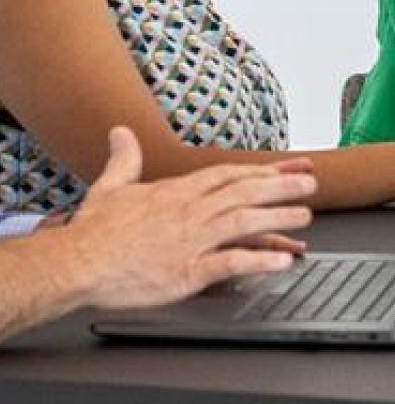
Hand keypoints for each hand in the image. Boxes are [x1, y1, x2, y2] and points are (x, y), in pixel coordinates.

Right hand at [68, 127, 315, 309]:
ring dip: (279, 219)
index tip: (290, 167)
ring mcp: (192, 240)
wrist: (74, 265)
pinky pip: (231, 263)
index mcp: (178, 191)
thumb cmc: (92, 232)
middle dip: (283, 187)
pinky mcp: (188, 270)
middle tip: (312, 185)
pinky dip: (258, 261)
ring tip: (306, 218)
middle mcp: (191, 211)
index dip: (266, 169)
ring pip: (246, 221)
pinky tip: (281, 262)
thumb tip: (120, 132)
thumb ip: (124, 159)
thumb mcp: (110, 187)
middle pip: (246, 192)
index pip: (231, 174)